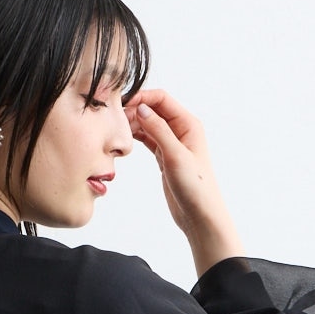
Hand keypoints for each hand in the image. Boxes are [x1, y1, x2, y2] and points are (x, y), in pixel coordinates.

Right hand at [125, 89, 244, 274]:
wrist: (200, 214)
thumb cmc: (195, 187)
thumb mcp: (175, 155)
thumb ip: (159, 130)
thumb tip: (142, 109)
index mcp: (188, 124)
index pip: (161, 99)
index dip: (142, 98)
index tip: (122, 105)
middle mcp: (181, 130)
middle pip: (153, 109)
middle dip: (135, 111)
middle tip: (115, 121)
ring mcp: (172, 143)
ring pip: (148, 124)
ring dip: (133, 124)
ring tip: (117, 132)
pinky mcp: (164, 157)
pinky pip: (148, 139)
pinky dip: (136, 137)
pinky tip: (125, 141)